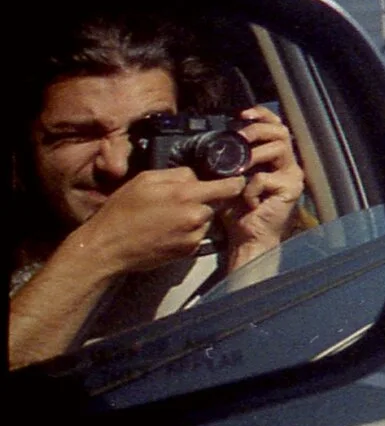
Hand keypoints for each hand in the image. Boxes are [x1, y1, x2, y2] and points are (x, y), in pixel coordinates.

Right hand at [62, 166, 248, 277]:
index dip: (234, 182)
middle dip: (203, 200)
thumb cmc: (122, 211)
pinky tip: (167, 231)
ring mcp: (194, 236)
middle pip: (215, 203)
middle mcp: (196, 216)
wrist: (108, 247)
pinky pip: (198, 235)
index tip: (235, 180)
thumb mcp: (145, 180)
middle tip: (178, 202)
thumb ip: (177, 174)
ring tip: (168, 218)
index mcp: (186, 195)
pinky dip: (188, 232)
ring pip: (206, 219)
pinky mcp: (190, 251)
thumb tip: (197, 175)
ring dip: (195, 217)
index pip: (229, 186)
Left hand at [220, 106, 306, 270]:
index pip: (274, 126)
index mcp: (274, 158)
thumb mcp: (231, 178)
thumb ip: (232, 159)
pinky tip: (248, 202)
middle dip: (256, 130)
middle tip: (239, 137)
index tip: (241, 114)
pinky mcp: (291, 189)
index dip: (261, 115)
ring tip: (239, 170)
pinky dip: (249, 189)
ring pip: (277, 148)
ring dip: (253, 156)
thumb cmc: (238, 211)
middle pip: (280, 131)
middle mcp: (287, 163)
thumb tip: (218, 139)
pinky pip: (265, 177)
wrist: (247, 238)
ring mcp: (292, 175)